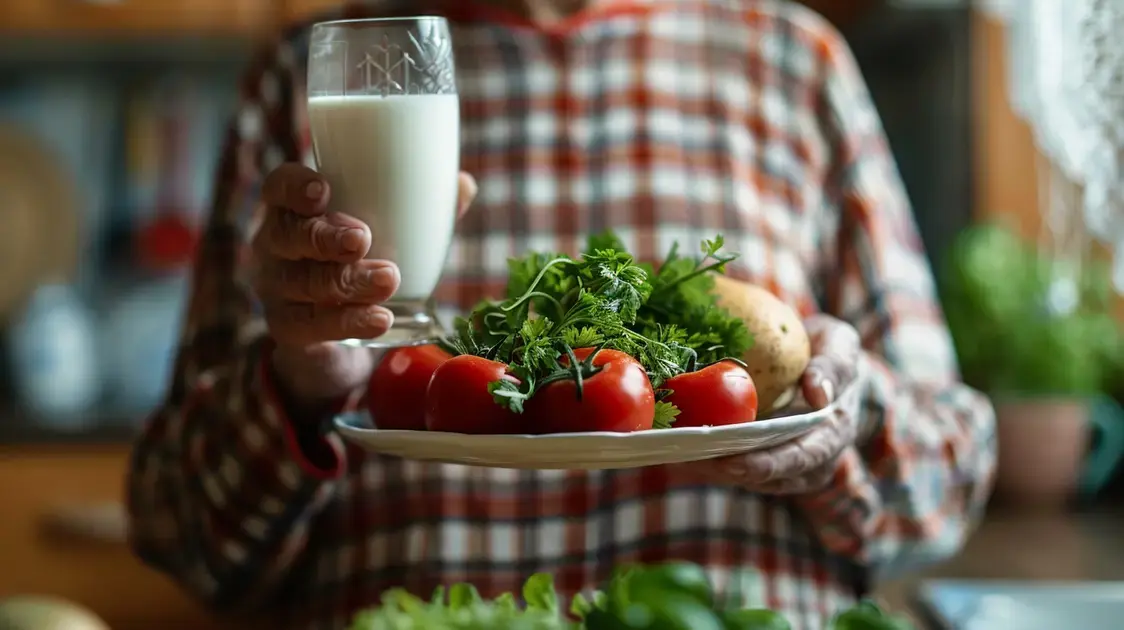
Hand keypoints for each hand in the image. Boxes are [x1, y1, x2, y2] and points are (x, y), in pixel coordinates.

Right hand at [251, 163, 476, 406]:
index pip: (279, 187)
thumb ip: (421, 208)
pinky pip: (312, 325)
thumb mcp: (389, 233)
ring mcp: (277, 288)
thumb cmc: (364, 260)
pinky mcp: (288, 328)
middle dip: (326, 237)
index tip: (323, 190)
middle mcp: (276, 245)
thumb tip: (464, 184)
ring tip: (389, 279)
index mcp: (296, 209)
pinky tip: (380, 319)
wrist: (341, 331)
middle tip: (363, 239)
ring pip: (304, 282)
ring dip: (348, 281)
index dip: (294, 187)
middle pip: (289, 235)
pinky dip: (348, 321)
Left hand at [679, 314, 862, 494]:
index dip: (767, 465)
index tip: (733, 463)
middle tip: (691, 458)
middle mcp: (811, 459)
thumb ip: (834, 366)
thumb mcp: (840, 344)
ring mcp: (785, 463)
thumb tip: (819, 395)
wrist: (823, 369)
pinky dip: (708, 459)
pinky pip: (734, 465)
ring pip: (746, 476)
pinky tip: (678, 446)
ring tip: (677, 453)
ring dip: (712, 468)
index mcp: (833, 434)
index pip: (801, 458)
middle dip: (728, 470)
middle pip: (767, 476)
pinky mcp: (761, 458)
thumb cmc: (830, 352)